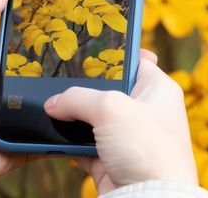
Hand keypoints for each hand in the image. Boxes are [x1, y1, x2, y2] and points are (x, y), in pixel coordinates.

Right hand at [44, 52, 197, 194]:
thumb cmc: (147, 150)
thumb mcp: (110, 109)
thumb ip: (77, 98)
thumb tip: (53, 103)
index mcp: (157, 90)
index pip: (136, 61)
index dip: (114, 53)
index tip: (91, 47)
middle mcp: (143, 111)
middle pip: (107, 90)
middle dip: (83, 87)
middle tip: (60, 76)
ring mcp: (126, 137)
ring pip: (91, 118)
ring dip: (72, 116)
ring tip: (50, 105)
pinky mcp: (110, 159)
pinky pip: (82, 143)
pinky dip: (68, 140)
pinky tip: (52, 133)